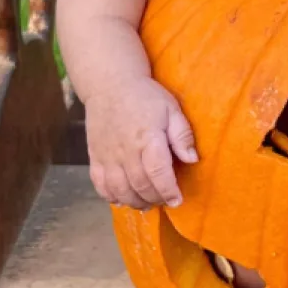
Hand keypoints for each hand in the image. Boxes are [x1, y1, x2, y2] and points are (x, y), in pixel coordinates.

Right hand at [84, 75, 197, 208]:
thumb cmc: (145, 96)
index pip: (158, 174)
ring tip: (147, 203)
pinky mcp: (95, 156)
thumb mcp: (171, 109)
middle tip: (165, 201)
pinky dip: (111, 196)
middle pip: (140, 186)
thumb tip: (192, 159)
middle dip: (155, 199)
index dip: (168, 191)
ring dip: (135, 202)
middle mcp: (126, 151)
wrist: (110, 84)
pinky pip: (100, 184)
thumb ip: (182, 135)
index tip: (177, 200)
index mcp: (148, 138)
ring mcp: (107, 155)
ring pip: (120, 190)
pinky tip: (122, 198)